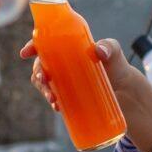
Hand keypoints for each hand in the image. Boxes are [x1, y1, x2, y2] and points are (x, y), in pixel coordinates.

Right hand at [25, 37, 151, 138]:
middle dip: (37, 73)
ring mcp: (63, 81)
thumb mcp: (114, 52)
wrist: (125, 92)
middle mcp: (62, 64)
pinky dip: (53, 102)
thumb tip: (98, 51)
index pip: (45, 44)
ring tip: (52, 98)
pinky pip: (53, 98)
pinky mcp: (67, 96)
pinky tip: (57, 107)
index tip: (25, 53)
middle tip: (44, 80)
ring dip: (43, 90)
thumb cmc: (116, 66)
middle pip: (41, 65)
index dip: (32, 46)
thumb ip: (109, 47)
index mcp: (68, 48)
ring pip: (44, 83)